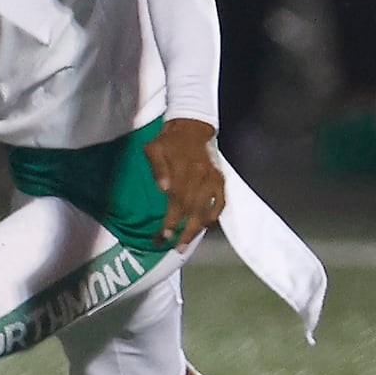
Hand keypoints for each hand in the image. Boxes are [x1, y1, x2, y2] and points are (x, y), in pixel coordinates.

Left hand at [143, 117, 223, 251]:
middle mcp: (201, 175)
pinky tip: (204, 227)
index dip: (172, 219)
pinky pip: (221, 202)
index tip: (164, 235)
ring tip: (186, 243)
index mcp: (184, 167)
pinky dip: (214, 216)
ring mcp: (213, 178)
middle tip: (175, 247)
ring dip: (198, 228)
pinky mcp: (220, 180)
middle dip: (184, 230)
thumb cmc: (167, 141)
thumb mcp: (154, 149)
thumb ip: (158, 168)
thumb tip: (163, 189)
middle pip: (194, 208)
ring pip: (208, 209)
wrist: (190, 127)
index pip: (178, 199)